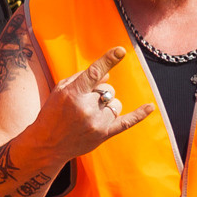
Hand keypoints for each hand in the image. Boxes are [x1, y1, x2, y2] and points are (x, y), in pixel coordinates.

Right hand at [34, 45, 153, 162]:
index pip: (94, 73)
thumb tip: (107, 74)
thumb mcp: (59, 91)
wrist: (46, 145)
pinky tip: (150, 107)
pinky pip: (126, 122)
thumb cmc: (51, 114)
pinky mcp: (103, 135)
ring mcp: (96, 123)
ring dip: (107, 104)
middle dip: (99, 93)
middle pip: (107, 90)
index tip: (121, 51)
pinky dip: (138, 115)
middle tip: (84, 103)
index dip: (108, 60)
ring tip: (92, 113)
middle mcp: (86, 108)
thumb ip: (81, 78)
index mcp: (73, 94)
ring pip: (116, 104)